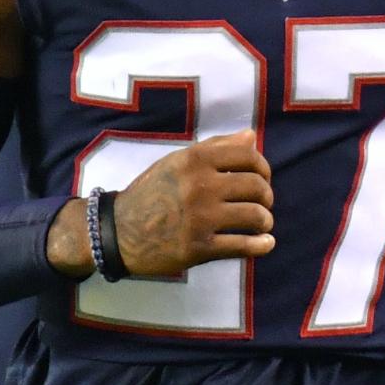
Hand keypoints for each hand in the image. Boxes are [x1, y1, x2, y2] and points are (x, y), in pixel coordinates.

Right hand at [114, 130, 273, 276]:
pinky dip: (261, 245)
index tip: (262, 178)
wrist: (118, 232)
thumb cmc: (150, 192)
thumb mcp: (177, 161)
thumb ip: (215, 147)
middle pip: (257, 187)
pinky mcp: (200, 248)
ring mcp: (201, 218)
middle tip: (262, 203)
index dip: (264, 168)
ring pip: (255, 216)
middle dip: (266, 196)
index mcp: (195, 160)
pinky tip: (265, 243)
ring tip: (261, 223)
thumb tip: (251, 136)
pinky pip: (243, 246)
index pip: (249, 157)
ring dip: (265, 221)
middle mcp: (200, 186)